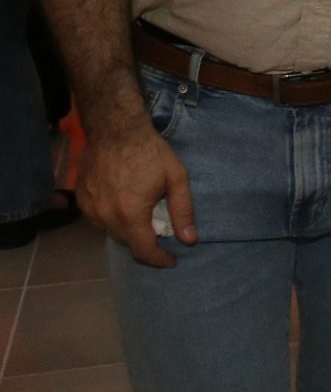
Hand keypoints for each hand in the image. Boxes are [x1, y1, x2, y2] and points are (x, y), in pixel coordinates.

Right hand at [78, 116, 195, 267]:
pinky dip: (113, 221)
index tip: (171, 261)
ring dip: (129, 233)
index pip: (143, 250)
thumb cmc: (150, 153)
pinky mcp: (81, 200)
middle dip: (146, 245)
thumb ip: (183, 211)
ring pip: (111, 232)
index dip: (158, 260)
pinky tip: (125, 210)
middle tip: (162, 237)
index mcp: (130, 213)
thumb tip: (189, 240)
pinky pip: (98, 221)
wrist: (115, 130)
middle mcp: (106, 216)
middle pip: (127, 242)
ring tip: (145, 222)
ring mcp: (90, 208)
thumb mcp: (176, 179)